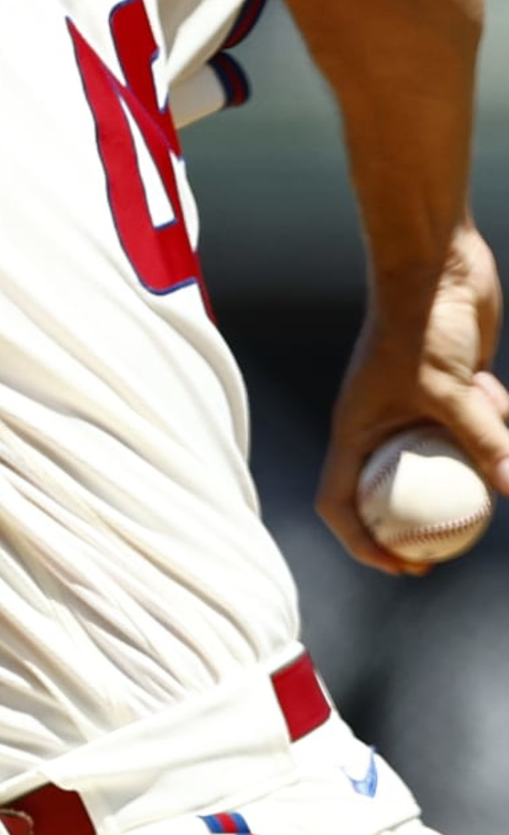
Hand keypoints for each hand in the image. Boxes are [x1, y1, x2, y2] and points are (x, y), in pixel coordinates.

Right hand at [316, 224, 508, 573]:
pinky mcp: (448, 391)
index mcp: (356, 428)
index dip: (363, 543)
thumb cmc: (420, 325)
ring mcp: (414, 407)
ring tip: (493, 429)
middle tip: (457, 550)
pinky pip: (473, 427)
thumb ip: (484, 442)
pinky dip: (492, 419)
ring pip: (444, 459)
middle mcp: (379, 423)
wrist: (433, 267)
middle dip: (424, 524)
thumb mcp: (451, 391)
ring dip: (475, 457)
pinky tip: (492, 386)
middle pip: (394, 490)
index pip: (341, 500)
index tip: (406, 568)